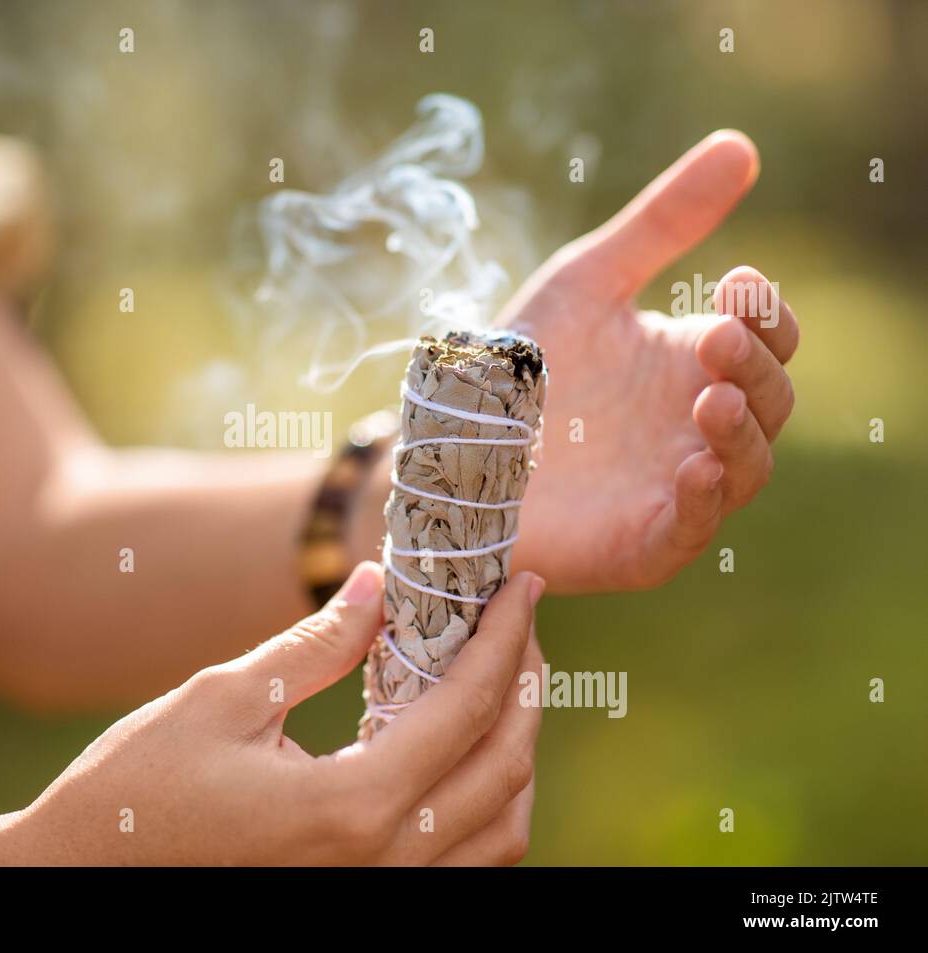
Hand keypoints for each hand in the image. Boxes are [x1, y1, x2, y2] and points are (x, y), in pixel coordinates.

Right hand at [0, 564, 544, 864]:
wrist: (85, 875)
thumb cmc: (137, 787)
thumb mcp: (224, 697)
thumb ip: (317, 644)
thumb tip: (380, 583)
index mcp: (349, 805)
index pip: (465, 710)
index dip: (503, 640)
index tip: (523, 587)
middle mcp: (380, 864)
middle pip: (502, 772)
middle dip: (524, 687)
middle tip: (519, 625)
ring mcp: (375, 894)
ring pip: (500, 834)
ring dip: (516, 753)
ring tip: (502, 684)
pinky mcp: (359, 901)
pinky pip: (464, 866)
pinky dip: (486, 806)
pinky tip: (460, 755)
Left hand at [499, 130, 798, 591]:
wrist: (444, 443)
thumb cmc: (517, 366)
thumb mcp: (587, 282)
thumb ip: (660, 225)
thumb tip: (741, 145)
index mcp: (690, 365)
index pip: (765, 340)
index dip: (764, 314)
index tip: (732, 281)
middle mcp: (694, 427)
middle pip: (770, 400)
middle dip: (752, 366)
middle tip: (710, 334)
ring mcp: (673, 488)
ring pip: (747, 468)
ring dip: (741, 433)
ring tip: (712, 397)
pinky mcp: (641, 543)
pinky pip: (692, 530)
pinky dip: (701, 502)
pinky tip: (691, 467)